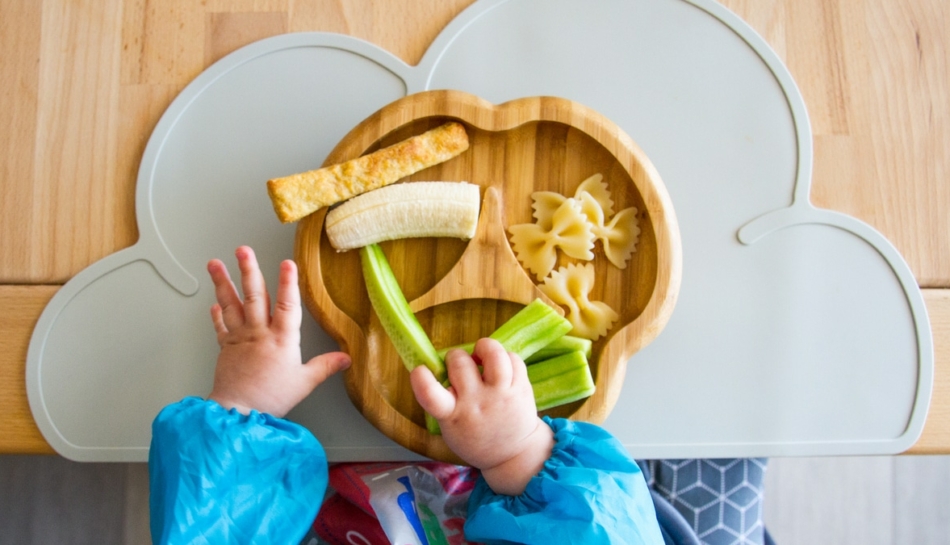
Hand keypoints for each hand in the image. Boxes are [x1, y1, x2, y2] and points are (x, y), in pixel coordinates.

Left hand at [206, 246, 349, 417]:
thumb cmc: (271, 398)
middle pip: (254, 296)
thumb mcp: (304, 383)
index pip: (287, 305)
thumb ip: (325, 366)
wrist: (238, 412)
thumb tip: (346, 358)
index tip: (287, 263)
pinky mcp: (225, 348)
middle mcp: (259, 333)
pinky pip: (220, 325)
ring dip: (223, 282)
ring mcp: (240, 338)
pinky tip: (214, 301)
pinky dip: (217, 312)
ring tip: (215, 264)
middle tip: (243, 250)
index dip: (288, 283)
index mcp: (282, 339)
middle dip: (249, 270)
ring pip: (232, 305)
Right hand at [410, 338, 553, 495]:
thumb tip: (439, 366)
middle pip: (460, 362)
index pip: (431, 395)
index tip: (419, 370)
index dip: (421, 378)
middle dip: (455, 356)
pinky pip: (514, 358)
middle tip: (460, 366)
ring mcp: (501, 394)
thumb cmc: (474, 437)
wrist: (514, 454)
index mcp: (453, 415)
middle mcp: (477, 402)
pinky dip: (505, 357)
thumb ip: (442, 400)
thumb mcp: (449, 428)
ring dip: (484, 347)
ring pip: (494, 354)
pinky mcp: (521, 388)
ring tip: (482, 356)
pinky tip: (500, 367)